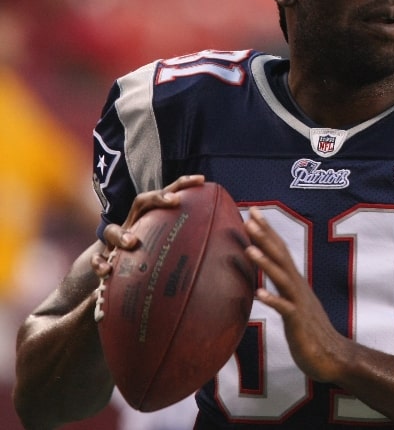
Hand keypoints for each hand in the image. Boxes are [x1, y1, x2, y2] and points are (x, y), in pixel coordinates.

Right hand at [90, 174, 205, 277]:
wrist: (113, 277)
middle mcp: (132, 224)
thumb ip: (197, 245)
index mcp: (152, 219)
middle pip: (141, 202)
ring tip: (131, 242)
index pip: (167, 194)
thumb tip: (232, 247)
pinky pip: (97, 260)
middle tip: (174, 201)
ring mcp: (114, 242)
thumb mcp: (173, 250)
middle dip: (157, 198)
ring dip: (121, 234)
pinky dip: (100, 264)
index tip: (202, 180)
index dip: (182, 184)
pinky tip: (107, 272)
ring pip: (111, 230)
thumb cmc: (153, 261)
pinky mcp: (102, 260)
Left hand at [244, 208, 351, 383]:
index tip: (254, 212)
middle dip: (265, 236)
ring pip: (281, 279)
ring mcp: (299, 303)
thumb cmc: (310, 332)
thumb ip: (283, 288)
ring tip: (249, 249)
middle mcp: (297, 287)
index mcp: (295, 282)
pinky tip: (259, 293)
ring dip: (265, 263)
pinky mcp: (298, 323)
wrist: (332, 357)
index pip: (280, 249)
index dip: (268, 230)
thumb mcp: (294, 304)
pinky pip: (285, 309)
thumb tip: (270, 275)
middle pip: (281, 256)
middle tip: (250, 218)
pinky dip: (273, 300)